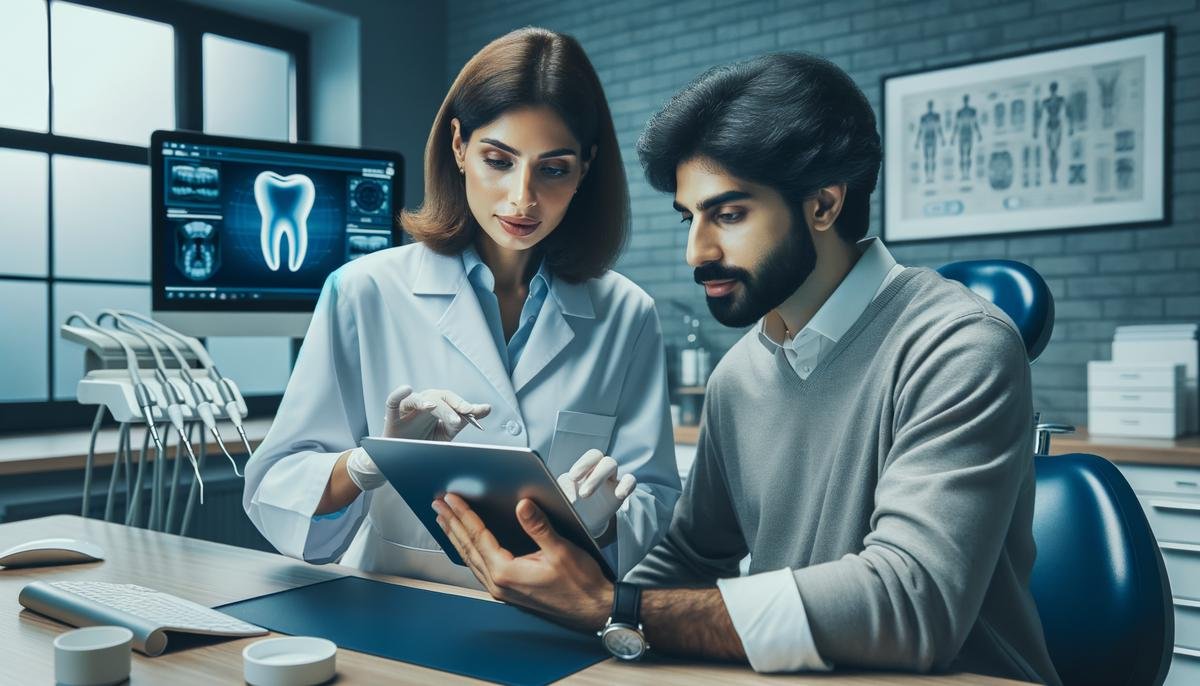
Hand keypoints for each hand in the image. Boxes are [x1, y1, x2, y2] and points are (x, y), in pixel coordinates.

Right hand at [382, 385, 490, 441]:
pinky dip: (398, 393)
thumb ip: (464, 420)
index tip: (475, 411)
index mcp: (438, 405)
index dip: (462, 404)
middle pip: (437, 398)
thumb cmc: (425, 440)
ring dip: (426, 402)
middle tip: (457, 422)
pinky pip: (393, 401)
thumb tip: (487, 408)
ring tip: (433, 407)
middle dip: (448, 408)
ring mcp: (408, 408)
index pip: (451, 399)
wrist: (403, 459)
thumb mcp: (447, 432)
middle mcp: (423, 403)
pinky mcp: (392, 416)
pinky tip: (406, 389)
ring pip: (418, 399)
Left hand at [433, 493, 611, 631]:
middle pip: (468, 547)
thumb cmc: (580, 584)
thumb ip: (538, 527)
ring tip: (445, 521)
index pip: (478, 536)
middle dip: (452, 524)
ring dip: (457, 537)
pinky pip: (480, 567)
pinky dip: (470, 550)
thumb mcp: (561, 550)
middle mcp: (499, 584)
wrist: (592, 609)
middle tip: (438, 505)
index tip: (451, 498)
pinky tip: (468, 544)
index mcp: (506, 573)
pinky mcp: (508, 591)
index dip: (463, 514)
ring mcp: (502, 590)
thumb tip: (522, 505)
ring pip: (471, 559)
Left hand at [556, 449, 635, 537]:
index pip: (590, 457)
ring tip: (587, 496)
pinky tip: (619, 495)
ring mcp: (611, 480)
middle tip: (583, 494)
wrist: (582, 524)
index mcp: (584, 468)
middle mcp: (597, 470)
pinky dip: (626, 485)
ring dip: (599, 477)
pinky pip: (630, 481)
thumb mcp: (560, 499)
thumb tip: (552, 494)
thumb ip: (558, 492)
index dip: (584, 464)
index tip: (573, 478)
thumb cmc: (569, 507)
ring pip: (611, 465)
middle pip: (600, 458)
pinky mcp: (621, 492)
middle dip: (592, 474)